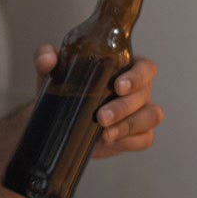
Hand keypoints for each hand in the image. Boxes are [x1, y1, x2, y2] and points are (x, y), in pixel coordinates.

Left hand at [32, 46, 163, 157]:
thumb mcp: (52, 71)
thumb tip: (47, 59)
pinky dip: (130, 141)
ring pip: (150, 117)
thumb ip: (46, 57)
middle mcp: (139, 89)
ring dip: (128, 125)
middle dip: (124, 107)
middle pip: (145, 94)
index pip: (145, 68)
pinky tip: (110, 141)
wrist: (57, 119)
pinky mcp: (136, 135)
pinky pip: (145, 139)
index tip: (117, 86)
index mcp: (127, 67)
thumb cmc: (63, 88)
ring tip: (105, 134)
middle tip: (101, 117)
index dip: (137, 77)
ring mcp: (140, 113)